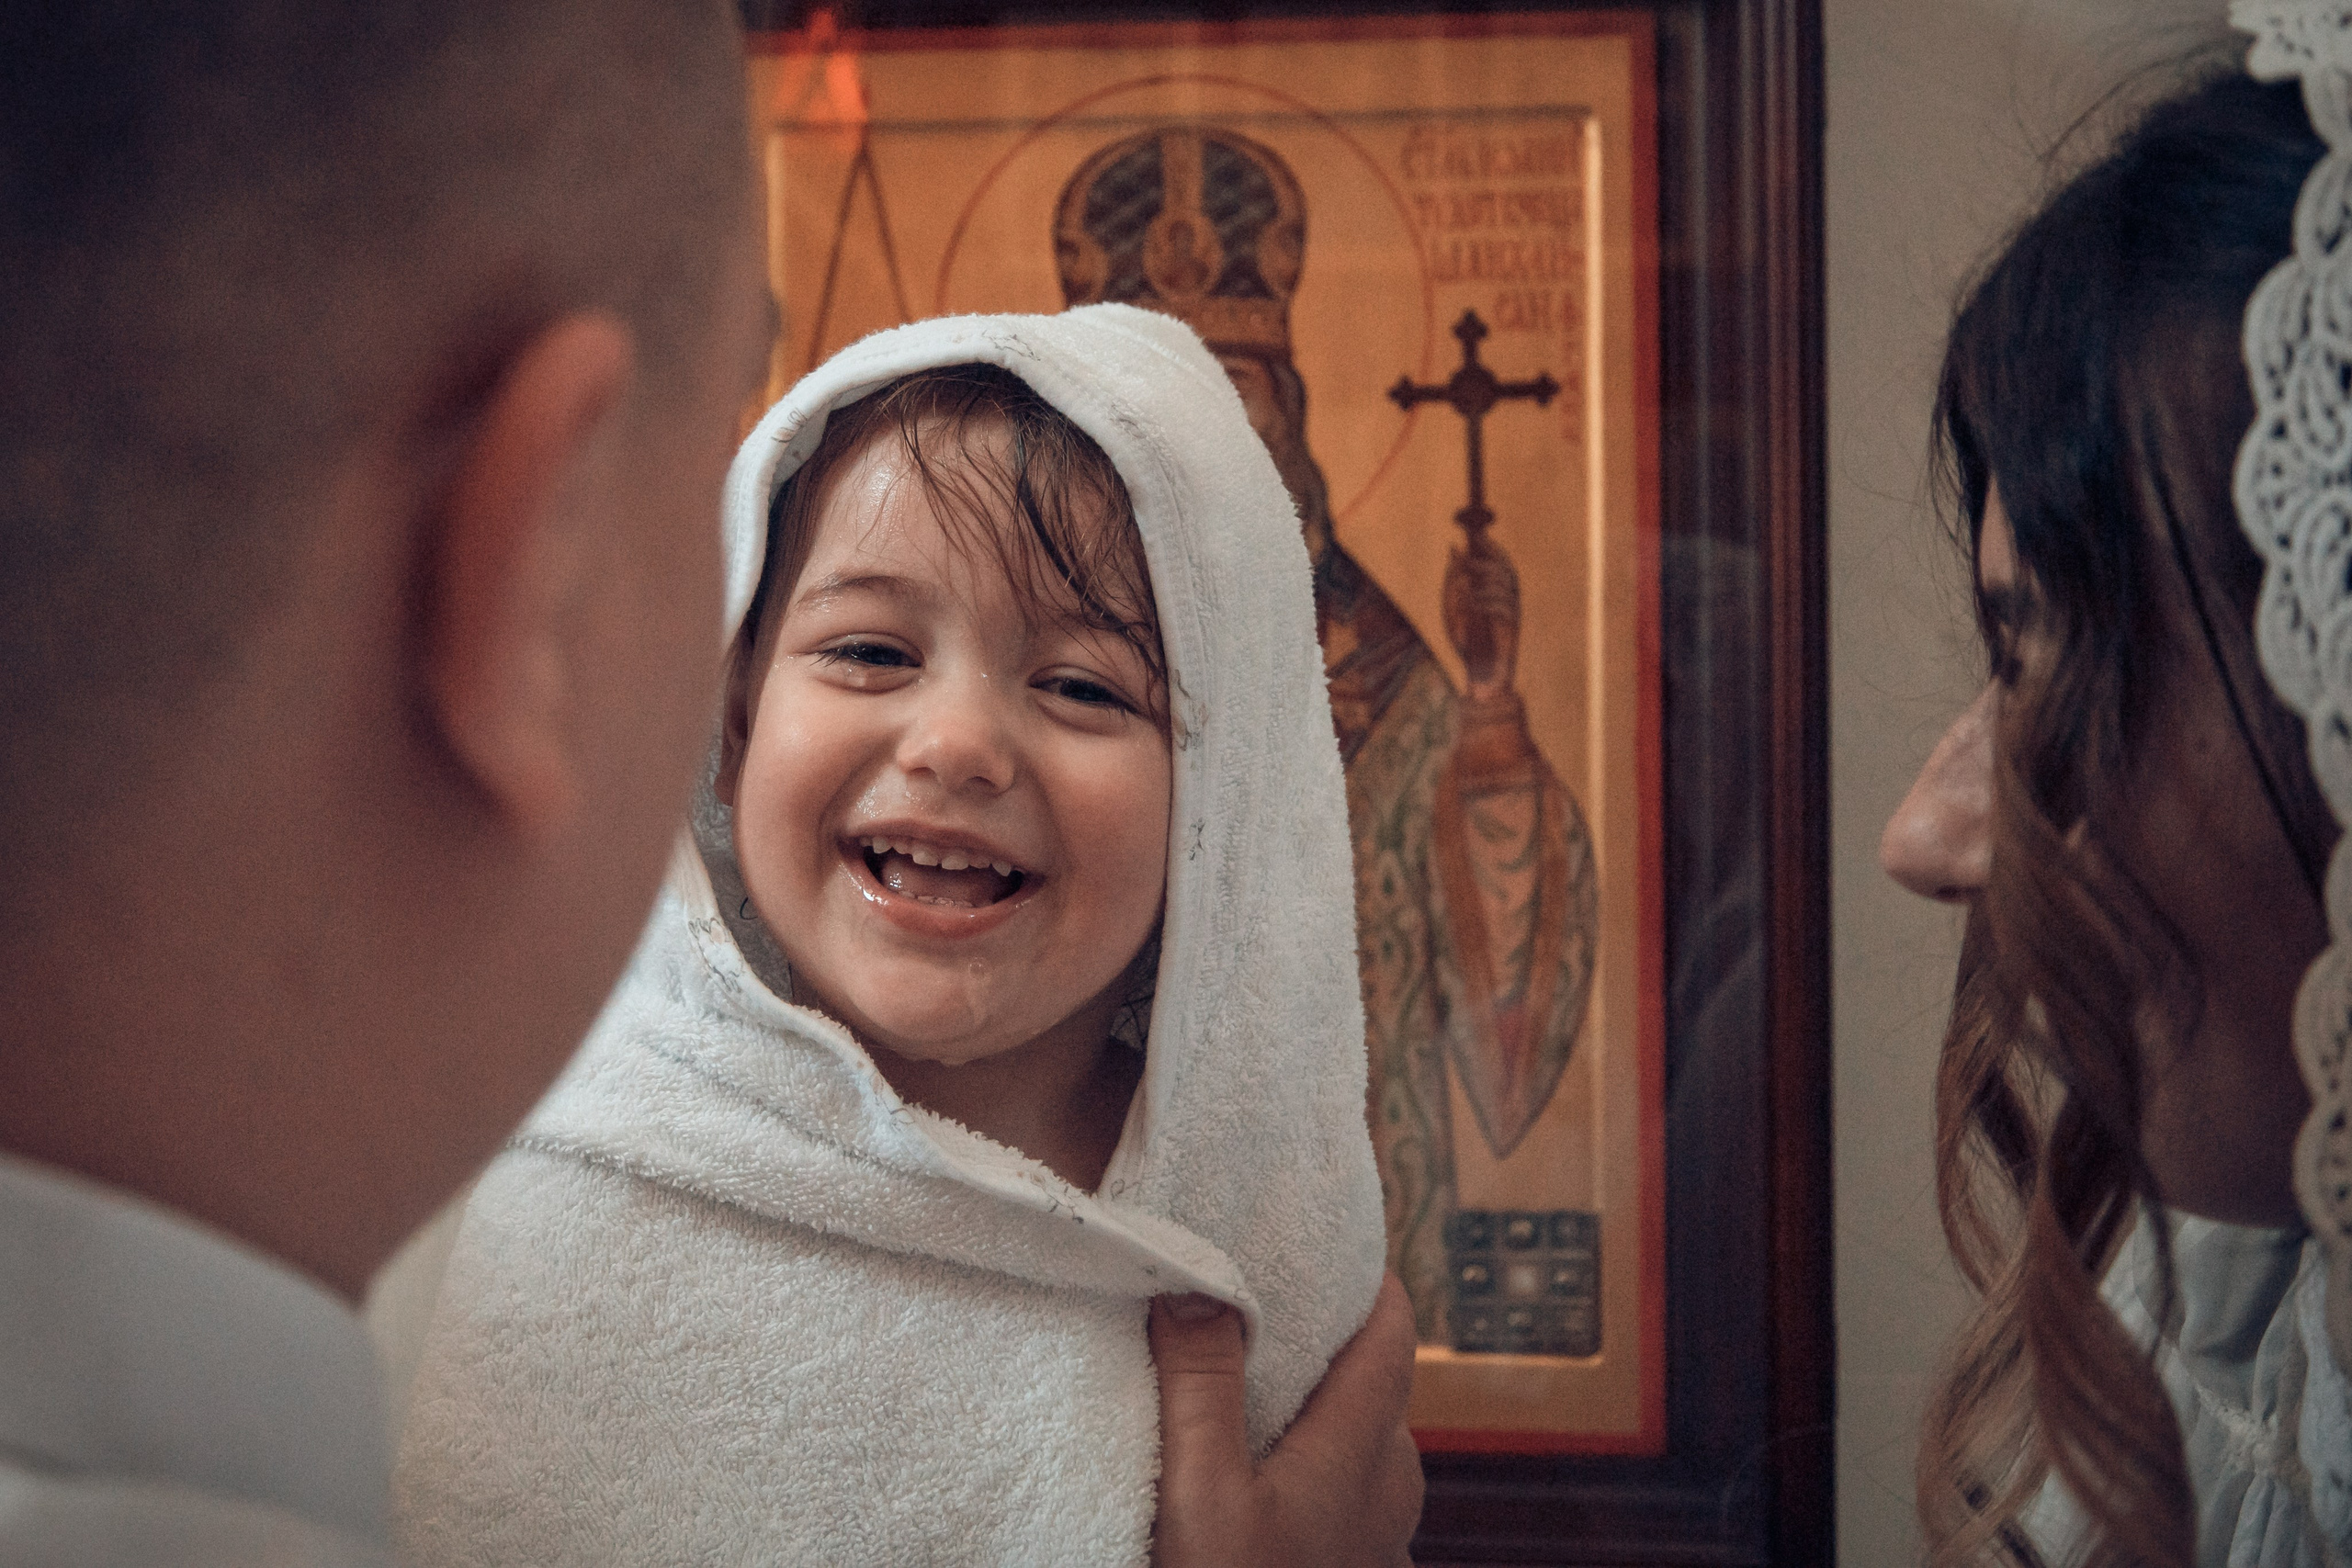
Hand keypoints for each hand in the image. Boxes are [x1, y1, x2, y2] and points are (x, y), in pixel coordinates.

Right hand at [1149, 1273, 1423, 1567]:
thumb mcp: (1201, 1494)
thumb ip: (1202, 1386)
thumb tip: (1196, 1283)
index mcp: (1365, 1450)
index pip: (1392, 1332)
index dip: (1364, 1280)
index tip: (1321, 1246)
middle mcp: (1390, 1487)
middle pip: (1369, 1386)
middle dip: (1321, 1345)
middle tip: (1257, 1312)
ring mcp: (1383, 1537)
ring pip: (1356, 1445)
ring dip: (1311, 1412)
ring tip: (1247, 1391)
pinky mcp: (1358, 1565)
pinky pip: (1346, 1496)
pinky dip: (1310, 1467)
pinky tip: (1259, 1477)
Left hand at [1441, 527, 1521, 698]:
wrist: (1476, 671)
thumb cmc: (1465, 638)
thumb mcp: (1452, 603)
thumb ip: (1453, 576)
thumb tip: (1454, 547)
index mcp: (1494, 588)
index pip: (1497, 559)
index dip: (1489, 545)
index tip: (1474, 534)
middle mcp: (1507, 596)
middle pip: (1504, 568)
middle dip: (1487, 562)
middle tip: (1468, 563)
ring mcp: (1512, 610)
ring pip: (1504, 585)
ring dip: (1482, 585)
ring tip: (1466, 596)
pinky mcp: (1513, 626)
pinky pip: (1503, 606)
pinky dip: (1485, 603)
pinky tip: (1473, 607)